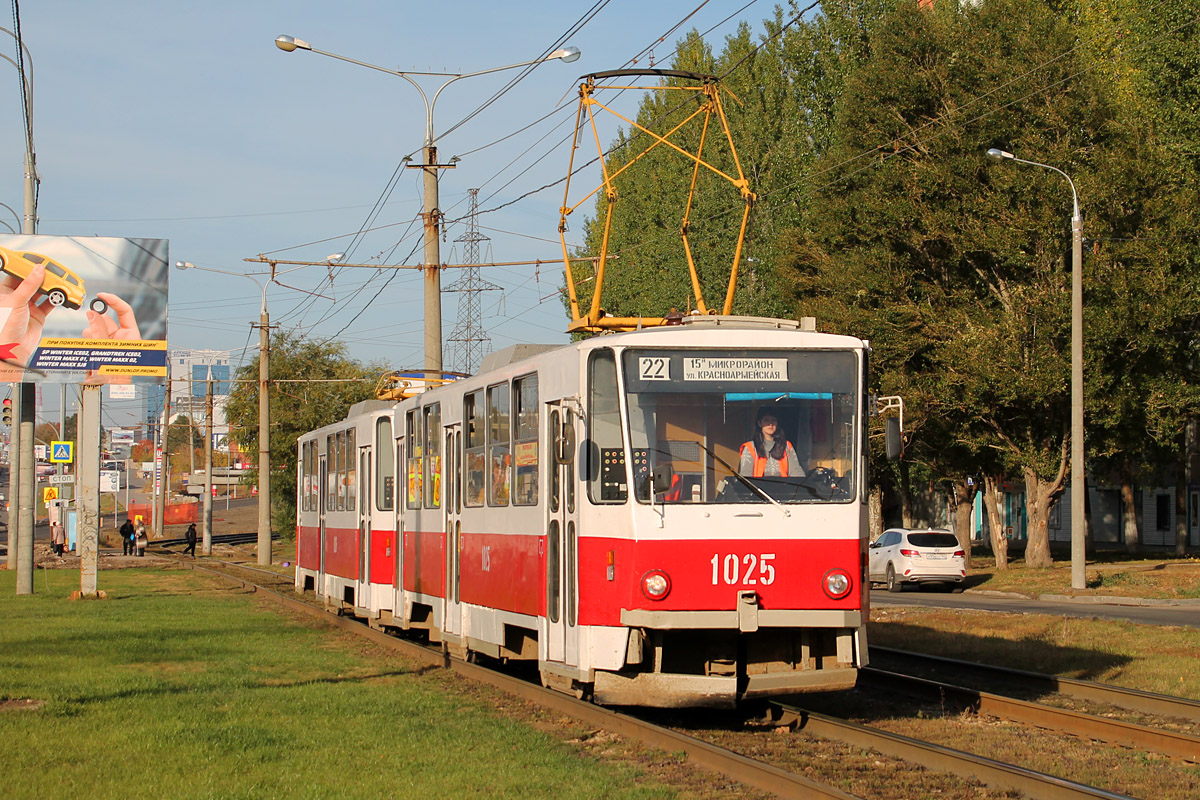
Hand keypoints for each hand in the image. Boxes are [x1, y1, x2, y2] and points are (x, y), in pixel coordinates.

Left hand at [0, 263, 52, 377]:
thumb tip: (38, 270)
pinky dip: (57, 300)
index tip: (39, 262)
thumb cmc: (4, 326)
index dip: (28, 268)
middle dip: (42, 278)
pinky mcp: (38, 315)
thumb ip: (29, 285)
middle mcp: (17, 297)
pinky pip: (50, 304)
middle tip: (53, 272)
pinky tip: (61, 296)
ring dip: (51, 288)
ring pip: (42, 292)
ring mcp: (28, 306)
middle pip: (32, 282)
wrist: (12, 348)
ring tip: (58, 284)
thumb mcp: (16, 301)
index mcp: (5, 291)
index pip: (18, 274)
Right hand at [81, 292, 141, 384]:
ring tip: (93, 354)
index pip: (125, 311)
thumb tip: (92, 313)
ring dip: (88, 338)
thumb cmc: (116, 377)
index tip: (101, 295)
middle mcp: (121, 338)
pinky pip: (88, 340)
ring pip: (92, 330)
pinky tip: (89, 357)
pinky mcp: (99, 348)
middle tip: (92, 336)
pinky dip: (85, 345)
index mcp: (131, 335)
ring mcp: (109, 343)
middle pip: (104, 321)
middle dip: (94, 325)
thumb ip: (99, 331)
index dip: (113, 300)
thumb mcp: (108, 351)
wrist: (108, 393)